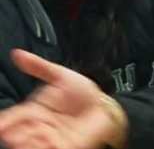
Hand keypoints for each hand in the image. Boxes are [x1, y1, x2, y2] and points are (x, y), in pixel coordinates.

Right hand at [0, 49, 124, 148]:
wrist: (104, 105)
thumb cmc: (82, 92)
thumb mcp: (60, 75)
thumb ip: (38, 66)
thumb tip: (16, 53)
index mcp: (34, 110)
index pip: (16, 116)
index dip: (7, 120)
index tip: (0, 123)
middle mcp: (40, 125)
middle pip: (20, 132)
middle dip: (14, 134)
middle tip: (8, 134)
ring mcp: (51, 137)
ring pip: (31, 143)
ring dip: (25, 142)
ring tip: (19, 139)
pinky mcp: (64, 146)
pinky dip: (43, 147)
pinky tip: (42, 141)